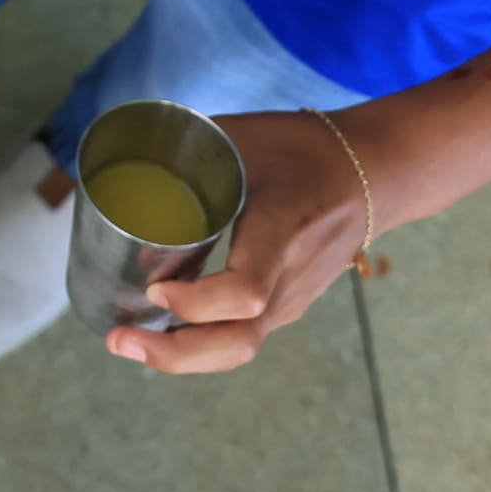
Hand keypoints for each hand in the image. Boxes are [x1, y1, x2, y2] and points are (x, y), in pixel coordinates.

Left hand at [100, 110, 379, 377]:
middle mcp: (290, 277)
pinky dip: (200, 341)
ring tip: (128, 340)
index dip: (196, 301)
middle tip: (119, 340)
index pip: (246, 293)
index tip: (155, 286)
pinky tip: (161, 327)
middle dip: (175, 354)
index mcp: (282, 232)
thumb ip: (183, 153)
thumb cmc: (300, 149)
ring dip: (182, 355)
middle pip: (238, 342)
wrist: (371, 174)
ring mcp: (292, 298)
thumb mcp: (240, 136)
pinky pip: (242, 336)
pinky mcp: (287, 304)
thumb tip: (120, 175)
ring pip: (239, 347)